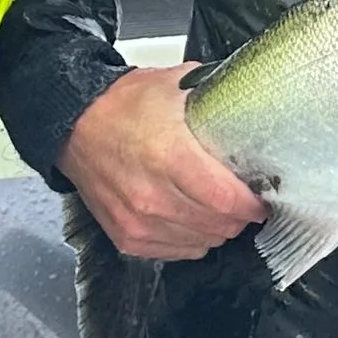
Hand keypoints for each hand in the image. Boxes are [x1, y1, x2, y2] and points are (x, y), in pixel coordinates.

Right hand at [60, 65, 267, 260]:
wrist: (74, 126)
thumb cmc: (122, 105)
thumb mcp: (175, 85)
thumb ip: (214, 94)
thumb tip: (248, 97)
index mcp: (169, 155)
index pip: (226, 199)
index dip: (252, 203)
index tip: (262, 198)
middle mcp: (153, 196)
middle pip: (218, 225)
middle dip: (239, 216)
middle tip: (245, 201)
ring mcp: (138, 221)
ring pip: (201, 241)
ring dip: (217, 229)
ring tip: (221, 210)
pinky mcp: (127, 237)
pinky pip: (176, 251)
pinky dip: (192, 240)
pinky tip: (194, 220)